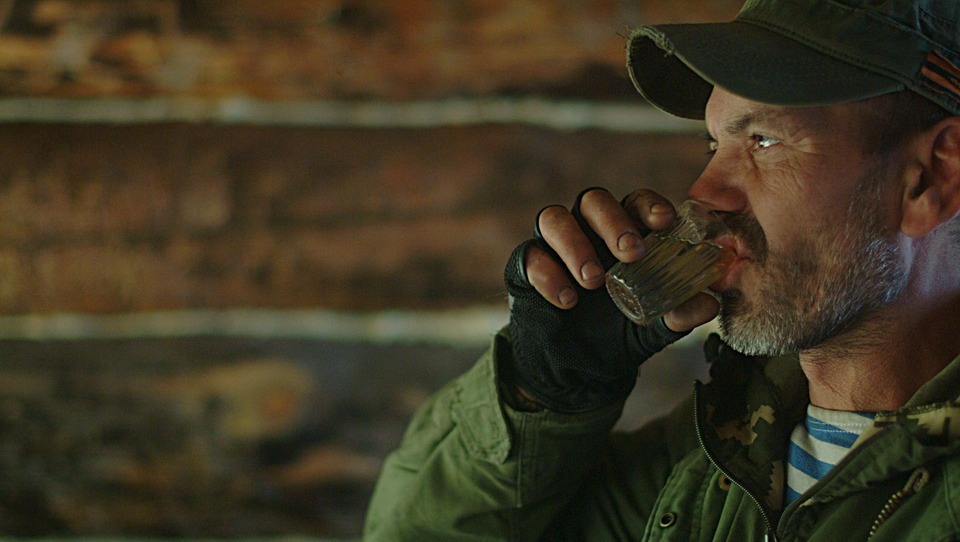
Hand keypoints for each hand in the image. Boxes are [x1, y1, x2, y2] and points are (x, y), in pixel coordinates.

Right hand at [503, 188, 718, 412]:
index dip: (649, 206)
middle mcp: (586, 230)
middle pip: (593, 200)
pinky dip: (548, 274)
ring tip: (593, 280)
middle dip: (613, 222)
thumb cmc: (617, 335)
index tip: (665, 224)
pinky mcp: (524, 267)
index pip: (635, 203)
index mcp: (622, 234)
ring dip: (575, 244)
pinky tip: (567, 300)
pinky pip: (529, 256)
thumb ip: (678, 314)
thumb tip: (709, 302)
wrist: (576, 372)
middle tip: (631, 253)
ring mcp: (552, 246)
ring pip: (553, 218)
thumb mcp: (653, 328)